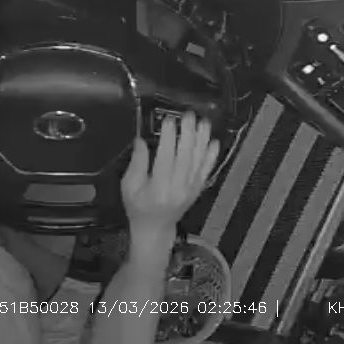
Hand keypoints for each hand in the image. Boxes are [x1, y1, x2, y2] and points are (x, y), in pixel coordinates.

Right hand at [121, 112, 219, 237]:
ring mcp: (191, 188)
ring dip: (203, 140)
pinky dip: (212, 155)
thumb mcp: (129, 187)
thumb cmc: (138, 207)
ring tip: (204, 122)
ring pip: (200, 161)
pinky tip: (214, 142)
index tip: (169, 120)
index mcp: (158, 188)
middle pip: (187, 156)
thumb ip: (136, 164)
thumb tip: (142, 140)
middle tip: (189, 115)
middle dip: (189, 133)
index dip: (169, 138)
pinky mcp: (199, 188)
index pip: (166, 158)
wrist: (155, 228)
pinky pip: (207, 170)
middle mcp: (178, 188)